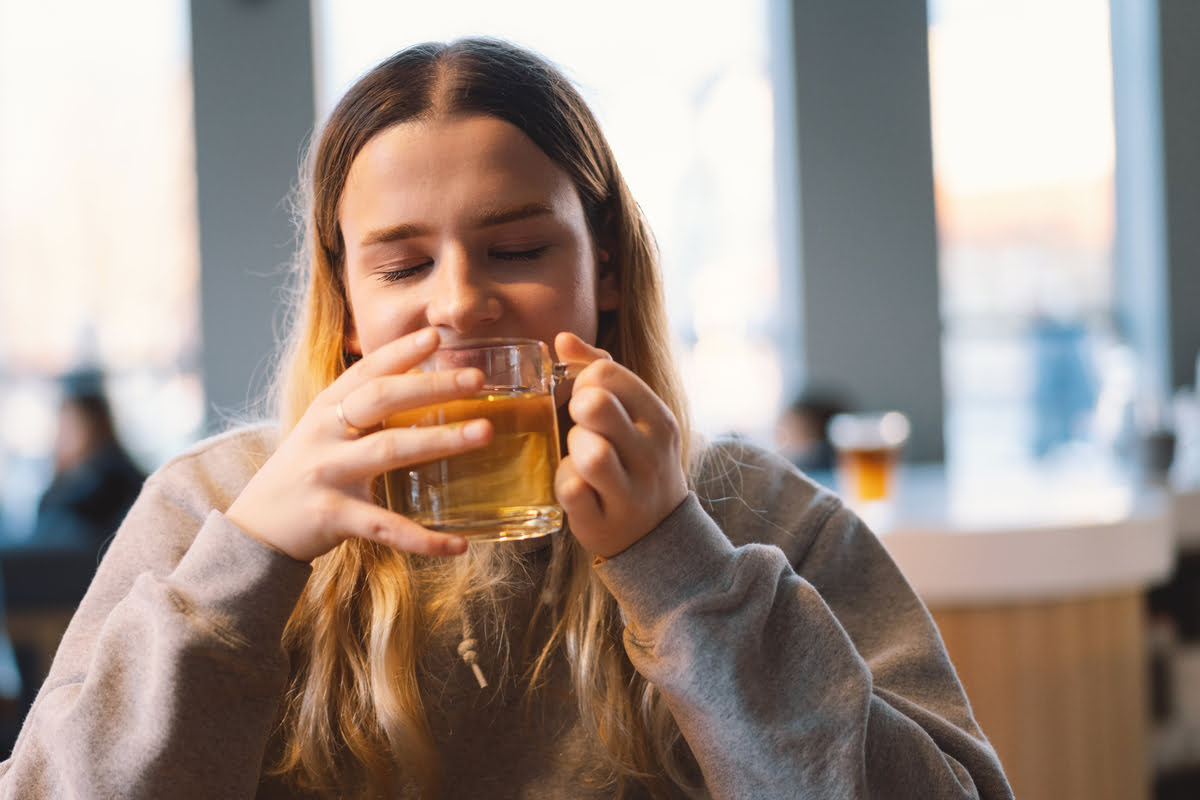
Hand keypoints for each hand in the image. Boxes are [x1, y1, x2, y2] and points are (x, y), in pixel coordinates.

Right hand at [226, 328, 490, 562]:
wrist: (254, 530)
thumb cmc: (304, 474)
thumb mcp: (324, 433)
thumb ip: (362, 413)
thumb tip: (422, 389)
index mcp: (325, 409)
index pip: (366, 370)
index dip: (400, 352)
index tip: (435, 336)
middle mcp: (325, 434)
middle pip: (383, 399)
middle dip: (432, 386)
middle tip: (477, 378)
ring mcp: (327, 473)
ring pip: (390, 450)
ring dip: (442, 440)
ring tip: (484, 433)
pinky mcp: (332, 516)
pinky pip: (386, 526)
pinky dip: (424, 539)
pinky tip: (459, 545)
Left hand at [553, 332, 687, 558]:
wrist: (658, 532)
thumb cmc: (635, 459)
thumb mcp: (632, 414)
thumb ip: (598, 371)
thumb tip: (562, 339)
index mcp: (658, 418)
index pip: (607, 372)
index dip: (583, 381)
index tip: (585, 400)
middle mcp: (651, 453)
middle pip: (596, 405)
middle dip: (576, 409)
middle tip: (579, 424)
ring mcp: (631, 491)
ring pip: (590, 453)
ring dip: (572, 449)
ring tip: (579, 457)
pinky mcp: (604, 522)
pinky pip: (571, 491)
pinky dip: (564, 485)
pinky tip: (575, 487)